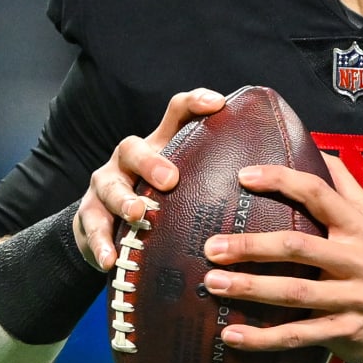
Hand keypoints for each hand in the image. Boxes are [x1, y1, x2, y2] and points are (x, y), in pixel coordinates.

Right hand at [75, 88, 226, 269]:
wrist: (109, 231)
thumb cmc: (161, 204)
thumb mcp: (185, 186)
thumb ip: (214, 178)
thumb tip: (273, 180)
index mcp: (158, 146)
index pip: (175, 114)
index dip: (194, 103)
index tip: (217, 104)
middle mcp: (128, 160)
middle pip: (134, 148)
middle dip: (152, 162)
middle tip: (171, 179)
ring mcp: (106, 185)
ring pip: (110, 186)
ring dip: (124, 200)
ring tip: (138, 214)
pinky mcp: (89, 215)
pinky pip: (92, 226)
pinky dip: (101, 243)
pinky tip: (112, 258)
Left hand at [201, 153, 362, 362]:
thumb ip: (344, 185)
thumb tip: (314, 148)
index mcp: (358, 226)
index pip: (318, 194)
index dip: (281, 181)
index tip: (244, 176)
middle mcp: (355, 259)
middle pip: (297, 246)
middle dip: (251, 246)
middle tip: (212, 246)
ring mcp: (350, 298)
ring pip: (294, 292)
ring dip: (250, 289)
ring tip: (213, 285)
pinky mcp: (343, 331)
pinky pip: (298, 335)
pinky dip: (262, 338)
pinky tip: (231, 335)